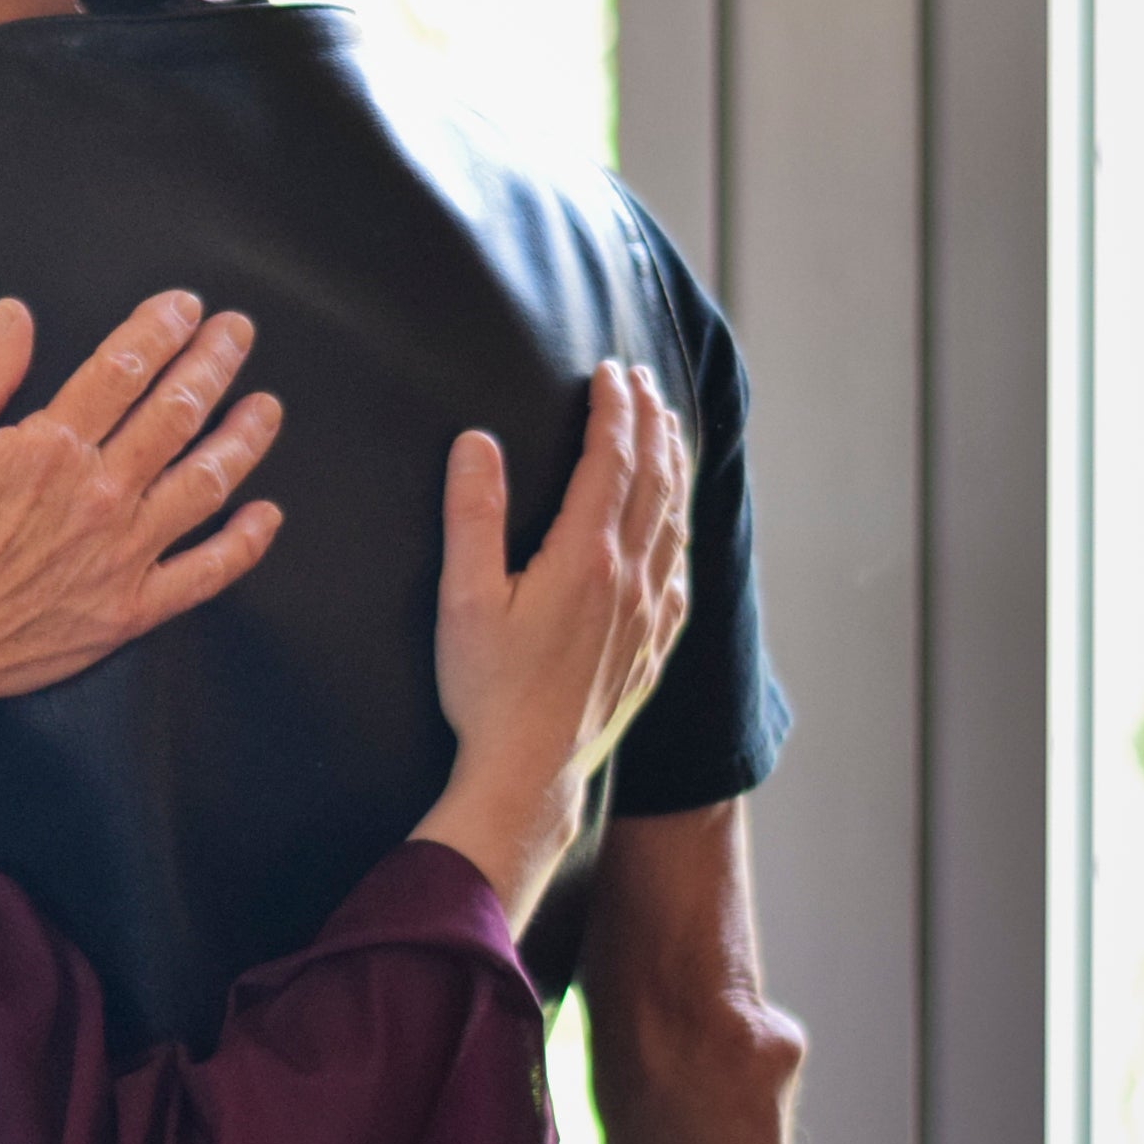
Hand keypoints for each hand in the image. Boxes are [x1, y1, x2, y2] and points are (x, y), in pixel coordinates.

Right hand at [0, 292, 286, 716]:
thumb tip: (15, 314)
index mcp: (51, 446)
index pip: (124, 369)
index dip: (160, 329)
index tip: (186, 306)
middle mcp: (99, 493)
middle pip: (176, 413)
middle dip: (213, 363)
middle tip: (238, 332)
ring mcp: (122, 552)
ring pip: (204, 482)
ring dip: (243, 438)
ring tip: (266, 406)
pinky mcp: (131, 607)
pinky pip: (205, 574)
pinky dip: (244, 544)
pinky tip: (266, 514)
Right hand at [413, 363, 691, 921]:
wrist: (531, 773)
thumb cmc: (488, 691)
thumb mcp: (463, 599)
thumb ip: (471, 515)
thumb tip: (477, 441)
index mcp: (586, 556)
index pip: (612, 459)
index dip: (613, 408)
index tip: (609, 370)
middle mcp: (630, 578)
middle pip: (654, 480)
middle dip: (650, 422)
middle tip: (641, 380)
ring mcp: (648, 614)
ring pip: (674, 521)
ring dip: (672, 466)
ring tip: (666, 430)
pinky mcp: (651, 647)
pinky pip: (680, 572)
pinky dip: (680, 529)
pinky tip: (674, 527)